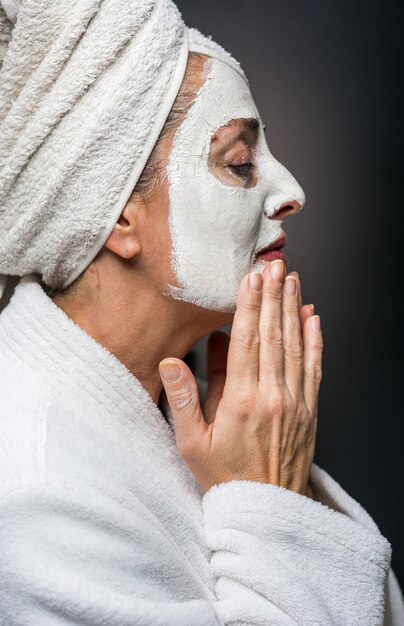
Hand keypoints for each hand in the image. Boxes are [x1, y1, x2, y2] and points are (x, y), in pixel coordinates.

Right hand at [159, 260, 322, 494]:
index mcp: (242, 401)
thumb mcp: (191, 444)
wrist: (266, 510)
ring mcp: (295, 402)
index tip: (252, 278)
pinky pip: (314, 368)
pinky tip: (314, 319)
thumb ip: (183, 399)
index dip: (250, 306)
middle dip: (273, 296)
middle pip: (274, 335)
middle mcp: (273, 396)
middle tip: (275, 266)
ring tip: (293, 282)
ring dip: (294, 310)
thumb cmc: (225, 478)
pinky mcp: (309, 411)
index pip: (247, 341)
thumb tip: (171, 363)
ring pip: (296, 346)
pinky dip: (315, 341)